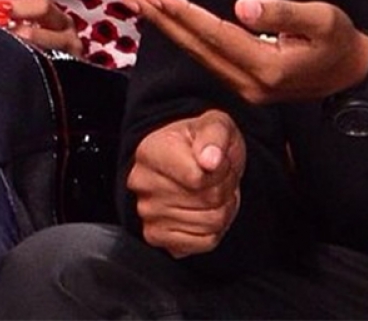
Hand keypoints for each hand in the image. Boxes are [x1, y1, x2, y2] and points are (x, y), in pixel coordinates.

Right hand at [126, 110, 245, 257]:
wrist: (191, 162)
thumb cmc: (201, 143)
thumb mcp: (215, 125)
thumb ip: (214, 135)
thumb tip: (210, 161)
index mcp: (151, 151)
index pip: (199, 177)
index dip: (221, 169)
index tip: (217, 160)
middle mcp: (142, 184)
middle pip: (209, 200)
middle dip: (225, 188)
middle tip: (218, 176)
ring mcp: (147, 213)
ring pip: (211, 223)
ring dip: (223, 208)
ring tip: (212, 191)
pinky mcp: (157, 237)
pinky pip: (206, 242)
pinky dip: (216, 228)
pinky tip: (206, 210)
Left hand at [129, 0, 367, 104]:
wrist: (352, 75)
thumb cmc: (340, 41)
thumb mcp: (322, 19)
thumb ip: (282, 13)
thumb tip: (241, 7)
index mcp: (267, 67)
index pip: (216, 35)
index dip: (184, 14)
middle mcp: (250, 84)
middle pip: (197, 48)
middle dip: (163, 21)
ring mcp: (246, 89)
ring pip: (199, 55)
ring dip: (169, 29)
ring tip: (142, 4)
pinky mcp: (245, 85)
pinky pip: (208, 60)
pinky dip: (186, 38)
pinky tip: (171, 23)